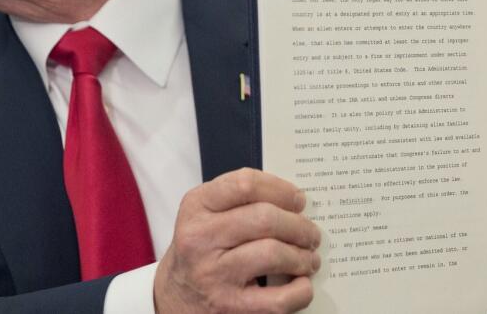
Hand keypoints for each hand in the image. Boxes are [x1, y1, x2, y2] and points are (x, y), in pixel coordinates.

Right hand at [154, 168, 320, 312]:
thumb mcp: (206, 215)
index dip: (281, 189)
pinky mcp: (229, 307)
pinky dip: (300, 291)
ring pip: (273, 253)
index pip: (245, 184)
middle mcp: (200, 239)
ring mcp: (214, 275)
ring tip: (309, 259)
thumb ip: (241, 201)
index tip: (298, 199)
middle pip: (265, 218)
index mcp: (196, 207)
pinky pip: (278, 298)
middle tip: (311, 234)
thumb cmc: (202, 250)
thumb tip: (295, 202)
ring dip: (302, 256)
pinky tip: (301, 284)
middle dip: (299, 225)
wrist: (175, 297)